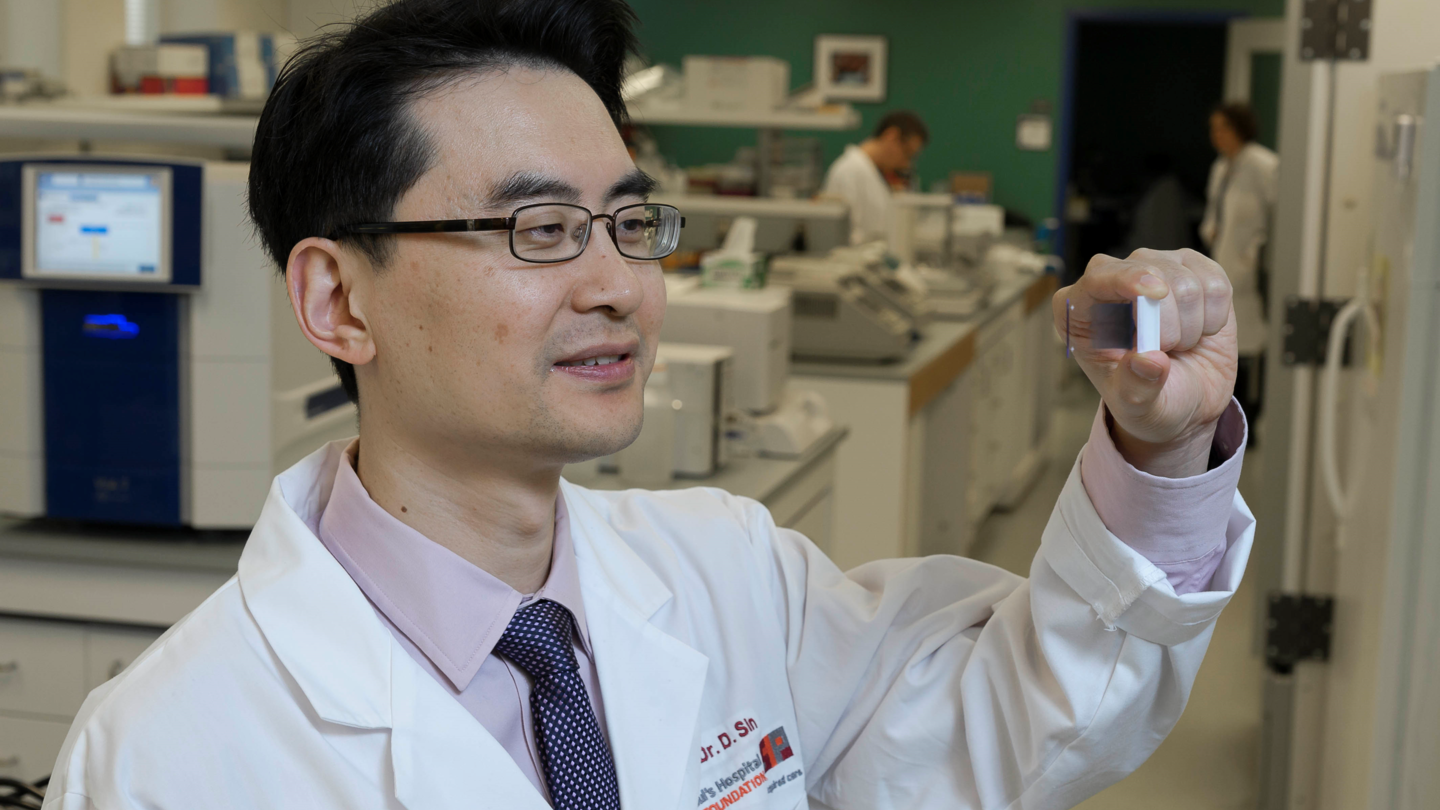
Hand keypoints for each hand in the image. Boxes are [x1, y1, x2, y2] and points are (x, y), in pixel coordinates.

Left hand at [1053, 248, 1238, 477]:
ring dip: (1191, 325)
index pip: (1097, 279)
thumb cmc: (1148, 399)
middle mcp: (1112, 280)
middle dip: (1166, 322)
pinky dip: (1215, 315)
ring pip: (1186, 282)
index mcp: (1080, 311)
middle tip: (1164, 350)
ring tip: (1178, 344)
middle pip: (1148, 272)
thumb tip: (1148, 360)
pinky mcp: (1191, 268)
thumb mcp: (1136, 407)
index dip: (1126, 280)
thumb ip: (1136, 387)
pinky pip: (1216, 282)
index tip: (1155, 293)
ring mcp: (1153, 268)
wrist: (1186, 399)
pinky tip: (1200, 330)